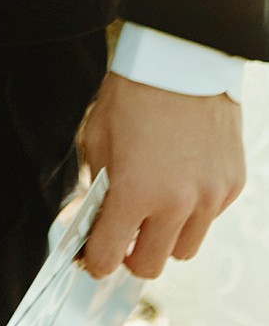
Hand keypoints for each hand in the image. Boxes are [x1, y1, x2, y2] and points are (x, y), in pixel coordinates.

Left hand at [79, 72, 245, 278]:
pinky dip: (193, 210)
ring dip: (166, 237)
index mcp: (135, 193)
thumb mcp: (98, 139)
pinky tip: (181, 178)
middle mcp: (176, 204)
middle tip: (123, 236)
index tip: (93, 258)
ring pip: (185, 248)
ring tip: (155, 206)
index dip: (96, 261)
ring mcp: (210, 198)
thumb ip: (99, 187)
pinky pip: (209, 218)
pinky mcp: (232, 186)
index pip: (109, 256)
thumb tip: (97, 219)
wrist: (182, 59)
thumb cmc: (133, 94)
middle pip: (150, 265)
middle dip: (131, 255)